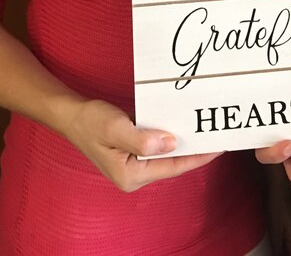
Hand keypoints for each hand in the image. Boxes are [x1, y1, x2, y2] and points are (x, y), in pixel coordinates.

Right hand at [64, 98, 221, 191]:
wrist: (72, 115)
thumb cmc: (91, 121)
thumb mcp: (116, 128)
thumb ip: (143, 140)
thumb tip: (172, 144)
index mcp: (132, 175)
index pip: (174, 167)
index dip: (198, 157)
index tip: (218, 147)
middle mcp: (135, 175)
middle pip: (173, 163)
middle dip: (196, 150)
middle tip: (218, 135)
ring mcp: (134, 165)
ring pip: (168, 154)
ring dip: (186, 143)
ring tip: (207, 131)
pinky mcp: (134, 153)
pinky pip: (159, 147)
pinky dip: (172, 137)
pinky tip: (184, 127)